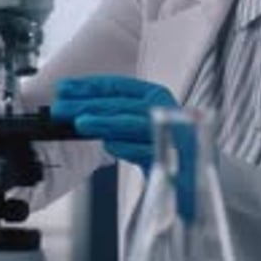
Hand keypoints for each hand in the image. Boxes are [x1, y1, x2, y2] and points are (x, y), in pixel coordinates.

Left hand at [50, 74, 177, 174]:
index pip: (117, 86)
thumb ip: (114, 115)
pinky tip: (109, 145)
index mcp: (154, 95)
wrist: (199, 174)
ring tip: (80, 123)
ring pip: (133, 123)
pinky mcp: (175, 158)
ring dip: (105, 122)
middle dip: (88, 104)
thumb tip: (75, 111)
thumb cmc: (166, 146)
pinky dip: (127, 147)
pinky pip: (147, 149)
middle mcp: (164, 108)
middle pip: (121, 103)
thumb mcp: (139, 125)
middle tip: (61, 108)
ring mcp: (171, 132)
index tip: (63, 88)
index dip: (88, 86)